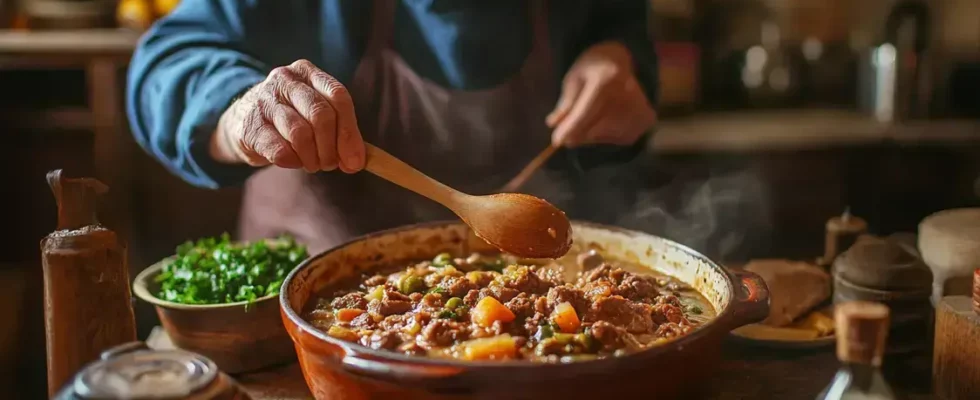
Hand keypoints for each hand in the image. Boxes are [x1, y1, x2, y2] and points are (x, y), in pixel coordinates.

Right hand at [210, 59, 365, 172]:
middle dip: (331, 148)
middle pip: (321, 114)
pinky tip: (293, 161)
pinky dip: (292, 162)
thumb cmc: (290, 119)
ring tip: (312, 164)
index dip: (350, 131)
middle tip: (330, 164)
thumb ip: (341, 133)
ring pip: (300, 134)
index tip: (355, 161)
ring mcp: (264, 100)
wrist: (242, 120)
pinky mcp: (250, 125)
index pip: (338, 96)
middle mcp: (286, 81)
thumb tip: (356, 161)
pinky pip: (280, 150)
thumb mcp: (316, 115)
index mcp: (308, 73)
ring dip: (312, 158)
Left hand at [546, 41, 656, 146]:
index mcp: (607, 80)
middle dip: (576, 132)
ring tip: (590, 114)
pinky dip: (603, 133)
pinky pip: (615, 137)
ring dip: (589, 133)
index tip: (556, 141)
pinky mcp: (645, 121)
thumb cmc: (593, 67)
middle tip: (566, 128)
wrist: (621, 60)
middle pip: (593, 128)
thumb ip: (565, 102)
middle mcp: (627, 96)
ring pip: (603, 136)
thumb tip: (553, 124)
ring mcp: (639, 109)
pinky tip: (604, 117)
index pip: (585, 113)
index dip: (569, 129)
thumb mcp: (574, 78)